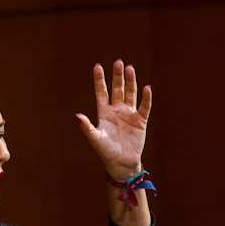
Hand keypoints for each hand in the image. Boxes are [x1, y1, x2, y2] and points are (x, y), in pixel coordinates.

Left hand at [76, 60, 152, 179]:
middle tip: (118, 62)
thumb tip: (77, 116)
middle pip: (117, 88)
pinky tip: (146, 88)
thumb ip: (87, 127)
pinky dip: (146, 98)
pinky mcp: (140, 121)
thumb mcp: (95, 139)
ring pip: (130, 94)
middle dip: (117, 76)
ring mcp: (129, 114)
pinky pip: (144, 107)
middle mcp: (116, 110)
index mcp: (104, 112)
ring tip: (130, 68)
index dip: (99, 79)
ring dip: (130, 82)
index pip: (101, 91)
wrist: (121, 164)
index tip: (98, 66)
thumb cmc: (105, 152)